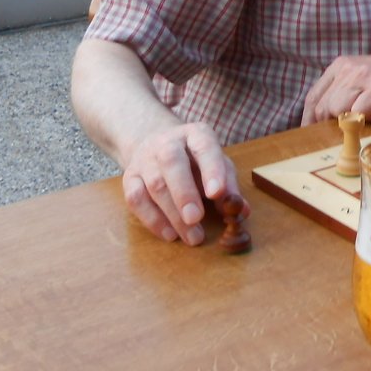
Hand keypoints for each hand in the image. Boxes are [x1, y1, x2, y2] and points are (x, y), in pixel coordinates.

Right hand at [120, 122, 245, 245]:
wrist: (156, 147)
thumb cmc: (195, 161)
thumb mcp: (217, 165)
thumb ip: (229, 186)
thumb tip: (241, 210)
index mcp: (195, 134)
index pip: (204, 146)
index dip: (211, 169)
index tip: (217, 193)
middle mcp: (167, 142)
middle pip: (171, 162)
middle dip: (184, 193)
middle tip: (196, 218)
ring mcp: (145, 159)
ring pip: (154, 184)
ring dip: (173, 214)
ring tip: (192, 236)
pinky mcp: (129, 177)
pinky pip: (135, 198)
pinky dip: (152, 219)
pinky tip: (170, 234)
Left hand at [300, 52, 370, 126]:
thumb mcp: (362, 79)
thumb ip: (343, 93)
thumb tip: (323, 120)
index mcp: (340, 66)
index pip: (313, 97)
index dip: (309, 119)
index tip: (310, 135)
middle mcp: (348, 68)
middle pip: (323, 107)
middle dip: (332, 124)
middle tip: (351, 129)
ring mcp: (363, 76)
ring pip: (338, 110)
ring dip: (353, 120)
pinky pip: (360, 112)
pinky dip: (368, 118)